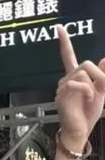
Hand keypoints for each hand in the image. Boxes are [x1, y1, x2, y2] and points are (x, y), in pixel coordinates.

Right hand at [56, 26, 104, 148]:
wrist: (80, 131)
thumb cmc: (88, 113)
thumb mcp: (101, 91)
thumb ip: (102, 75)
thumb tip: (104, 58)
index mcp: (74, 77)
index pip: (68, 56)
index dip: (64, 42)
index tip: (59, 28)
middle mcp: (65, 79)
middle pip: (85, 64)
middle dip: (99, 75)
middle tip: (103, 89)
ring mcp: (62, 86)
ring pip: (83, 73)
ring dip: (94, 85)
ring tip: (93, 98)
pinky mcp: (63, 95)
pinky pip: (79, 83)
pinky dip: (88, 91)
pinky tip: (87, 99)